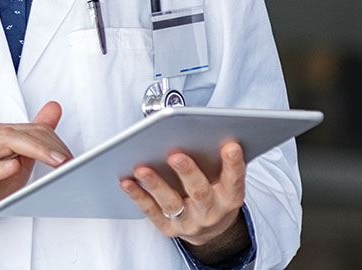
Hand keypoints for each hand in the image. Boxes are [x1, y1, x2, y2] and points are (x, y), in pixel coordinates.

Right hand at [0, 102, 70, 263]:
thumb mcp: (18, 161)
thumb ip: (35, 138)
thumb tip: (54, 109)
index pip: (31, 129)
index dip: (55, 141)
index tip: (72, 158)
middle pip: (20, 133)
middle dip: (48, 144)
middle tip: (68, 160)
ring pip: (4, 143)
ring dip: (33, 149)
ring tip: (54, 161)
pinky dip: (1, 167)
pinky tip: (15, 166)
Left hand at [120, 141, 250, 263]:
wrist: (211, 230)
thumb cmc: (215, 193)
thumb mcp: (225, 181)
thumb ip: (218, 161)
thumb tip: (206, 131)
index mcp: (229, 198)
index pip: (234, 181)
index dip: (233, 165)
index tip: (230, 146)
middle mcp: (211, 212)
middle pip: (199, 192)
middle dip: (188, 173)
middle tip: (175, 155)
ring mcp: (189, 222)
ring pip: (171, 203)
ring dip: (155, 184)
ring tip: (142, 169)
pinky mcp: (169, 228)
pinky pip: (152, 211)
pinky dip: (139, 196)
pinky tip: (127, 182)